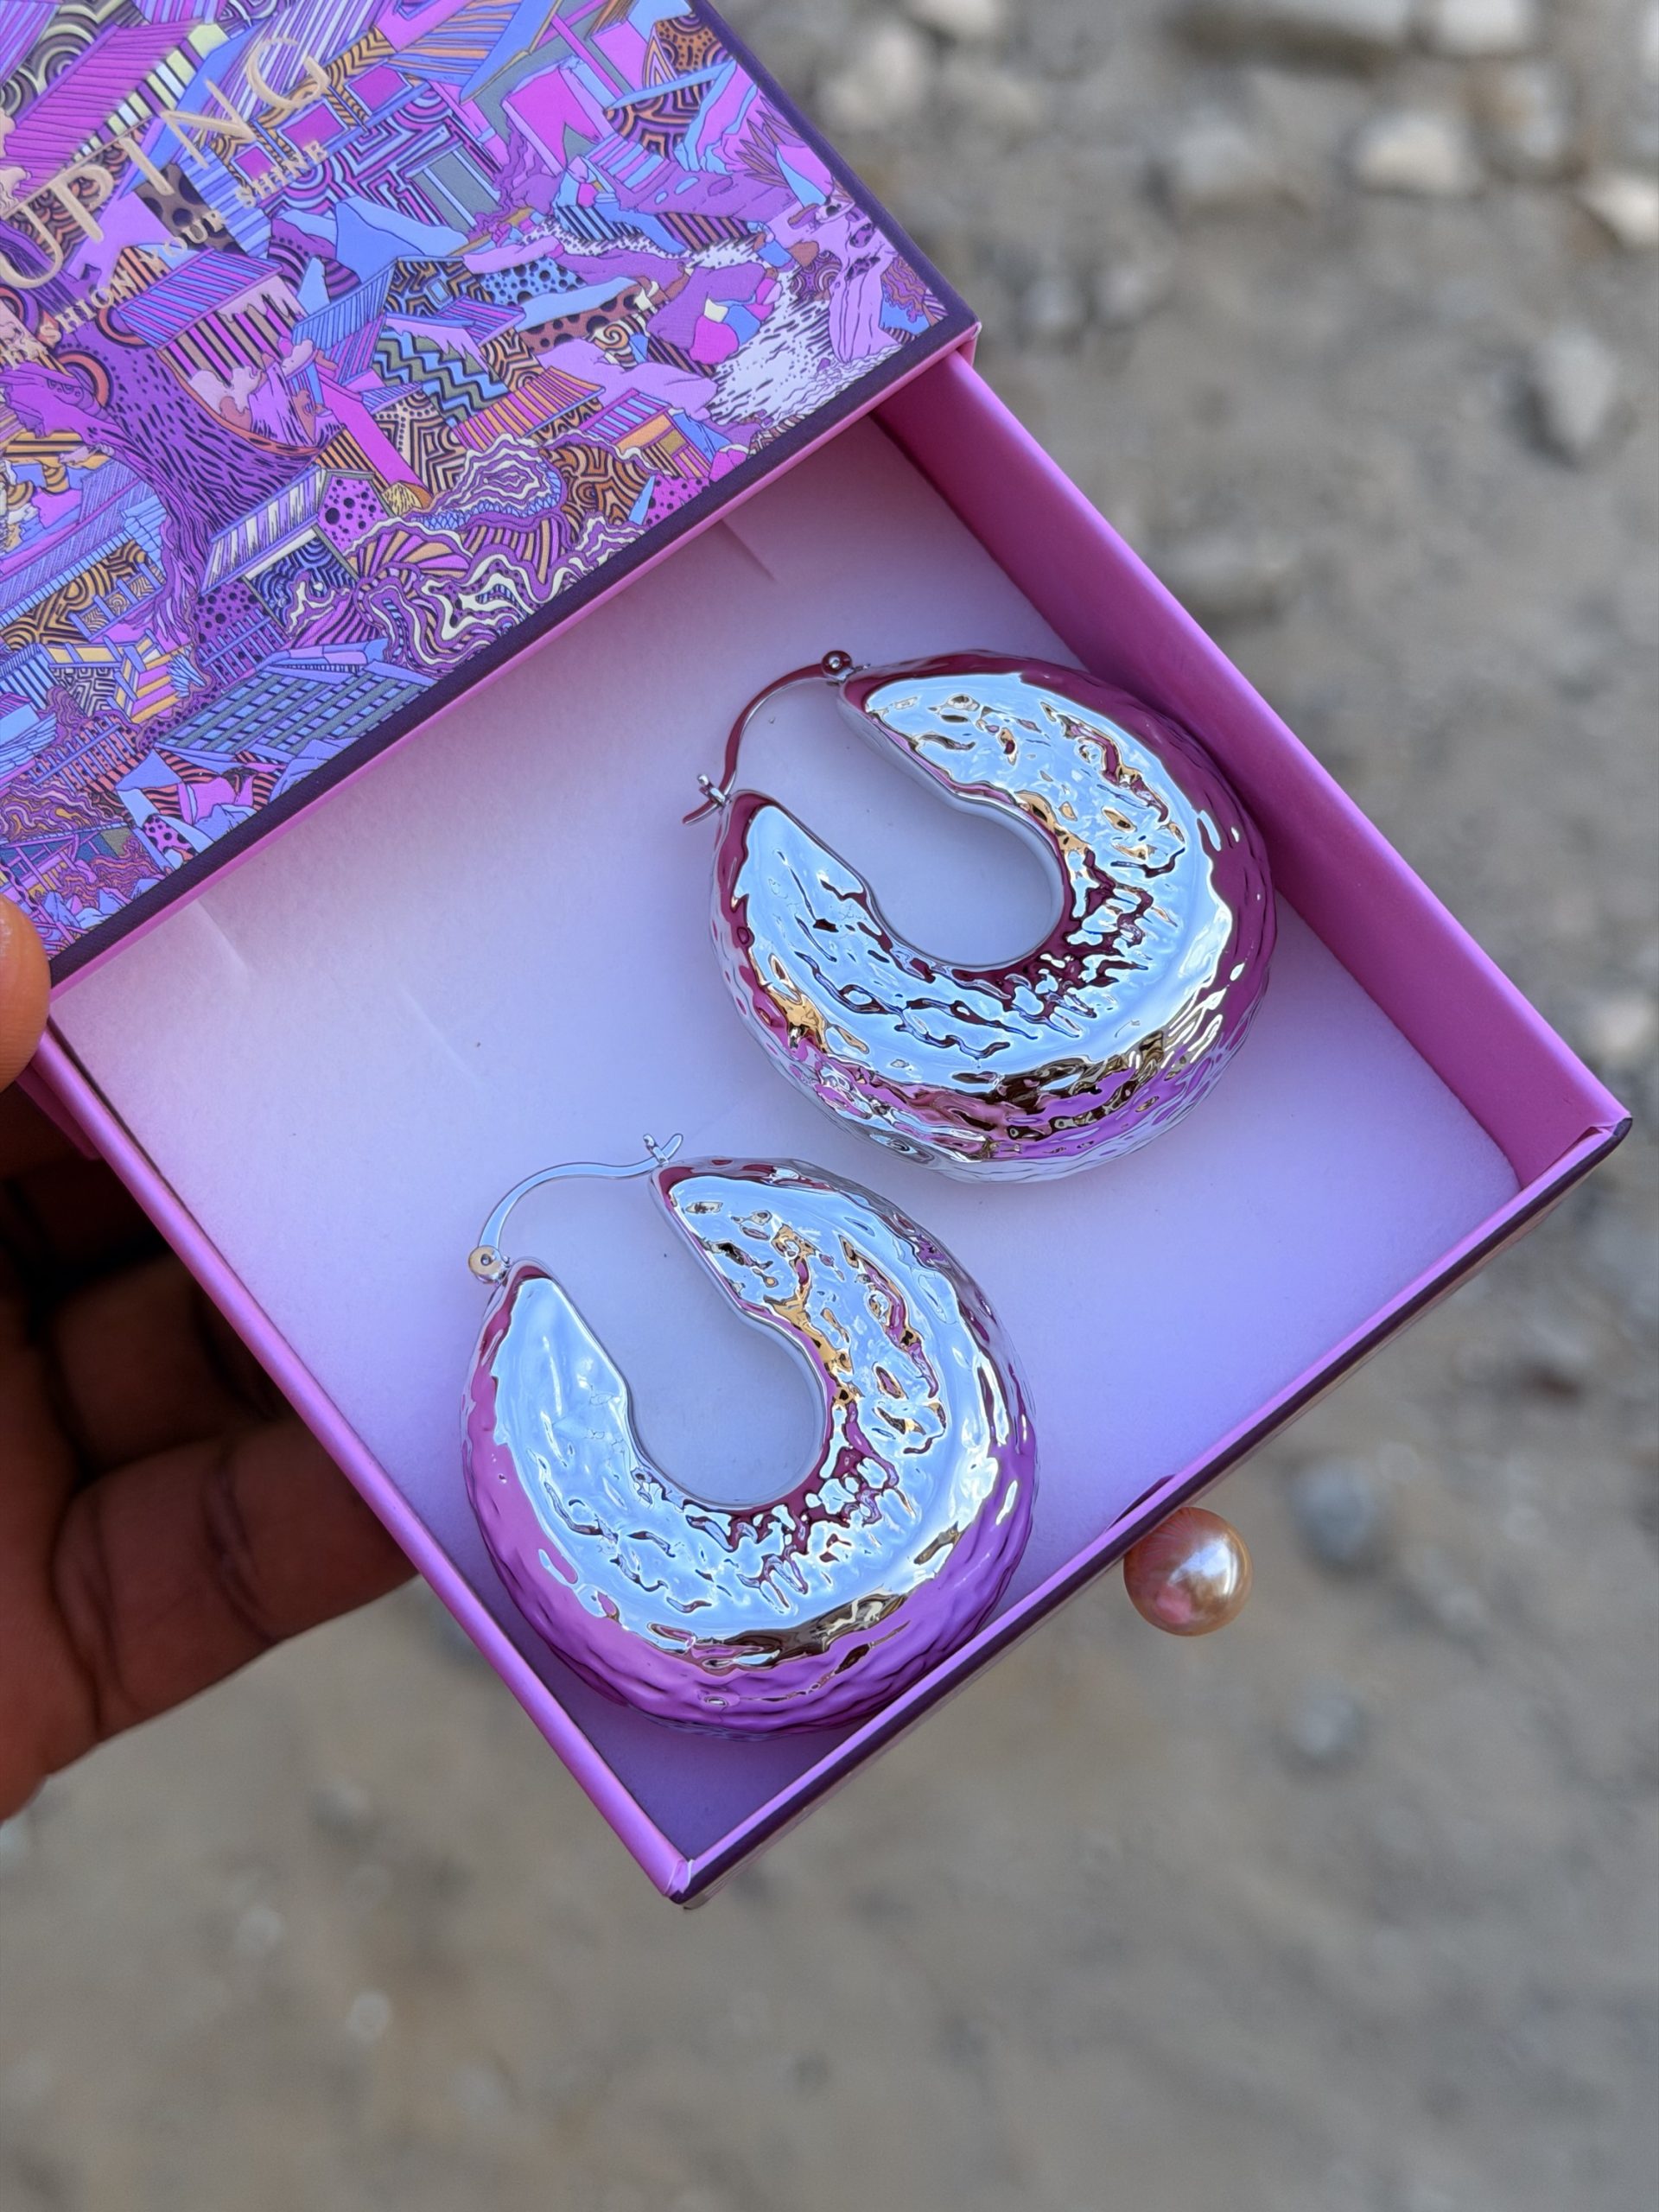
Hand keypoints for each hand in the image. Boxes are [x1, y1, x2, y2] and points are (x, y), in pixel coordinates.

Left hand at [0, 901, 408, 1818]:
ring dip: (354, 1319)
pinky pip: (236, 1559)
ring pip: (216, 1374)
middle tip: (458, 1071)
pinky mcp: (64, 1644)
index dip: (143, 989)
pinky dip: (355, 1505)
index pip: (18, 1068)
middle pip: (144, 1205)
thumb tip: (11, 935)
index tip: (294, 916)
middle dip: (291, 1144)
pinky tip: (467, 1432)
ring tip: (517, 1237)